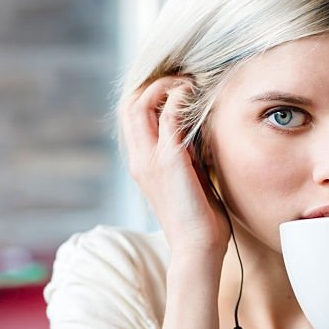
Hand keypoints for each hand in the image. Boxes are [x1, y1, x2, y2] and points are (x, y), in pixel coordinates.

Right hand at [119, 76, 230, 262]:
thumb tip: (200, 132)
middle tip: (181, 80)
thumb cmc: (200, 221)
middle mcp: (139, 159)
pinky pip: (168, 115)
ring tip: (186, 83)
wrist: (197, 248)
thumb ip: (188, 156)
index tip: (176, 88)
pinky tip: (194, 95)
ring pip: (140, 103)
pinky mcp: (170, 160)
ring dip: (164, 86)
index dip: (149, 95)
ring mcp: (150, 159)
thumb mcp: (190, 180)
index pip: (132, 117)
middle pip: (129, 104)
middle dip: (153, 83)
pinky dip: (180, 98)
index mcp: (142, 164)